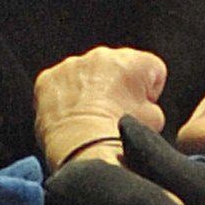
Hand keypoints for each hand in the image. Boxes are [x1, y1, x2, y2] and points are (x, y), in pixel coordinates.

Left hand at [33, 46, 166, 169]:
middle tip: (112, 116)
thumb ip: (151, 104)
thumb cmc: (121, 135)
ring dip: (88, 91)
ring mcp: (71, 65)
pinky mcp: (47, 79)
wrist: (86, 149)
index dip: (148, 93)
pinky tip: (70, 119)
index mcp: (133, 61)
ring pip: (84, 75)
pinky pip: (58, 85)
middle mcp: (101, 55)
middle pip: (114, 69)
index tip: (139, 109)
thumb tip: (142, 107)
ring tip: (89, 120)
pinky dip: (62, 99)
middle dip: (115, 88)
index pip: (150, 69)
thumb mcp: (157, 120)